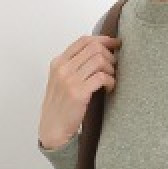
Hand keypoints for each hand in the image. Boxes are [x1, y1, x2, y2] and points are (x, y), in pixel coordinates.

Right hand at [37, 32, 121, 149]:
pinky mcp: (79, 93)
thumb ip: (73, 66)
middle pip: (94, 48)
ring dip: (111, 68)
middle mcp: (63, 68)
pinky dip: (111, 81)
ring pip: (99, 60)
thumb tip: (97, 53)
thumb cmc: (59, 107)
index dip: (103, 39)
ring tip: (111, 79)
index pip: (83, 41)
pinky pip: (102, 77)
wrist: (52, 129)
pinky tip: (110, 88)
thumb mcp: (60, 81)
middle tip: (114, 66)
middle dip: (109, 55)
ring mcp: (70, 80)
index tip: (114, 43)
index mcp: (58, 62)